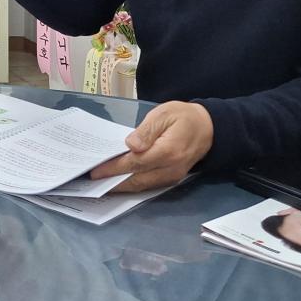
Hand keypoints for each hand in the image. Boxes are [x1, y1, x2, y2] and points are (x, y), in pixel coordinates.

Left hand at [90, 101, 213, 191]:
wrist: (209, 128)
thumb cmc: (183, 117)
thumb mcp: (164, 114)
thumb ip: (146, 131)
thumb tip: (131, 146)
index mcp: (168, 151)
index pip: (135, 163)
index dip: (114, 168)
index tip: (96, 170)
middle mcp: (170, 169)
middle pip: (137, 179)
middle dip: (113, 181)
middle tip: (91, 181)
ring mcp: (172, 176)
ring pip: (142, 186)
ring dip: (121, 186)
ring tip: (101, 183)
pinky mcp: (172, 178)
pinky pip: (149, 185)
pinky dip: (132, 184)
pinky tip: (119, 180)